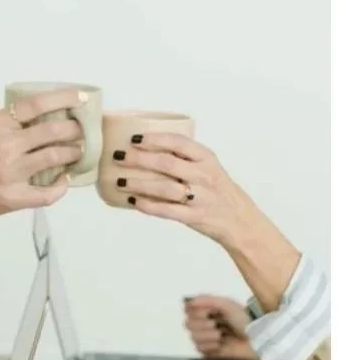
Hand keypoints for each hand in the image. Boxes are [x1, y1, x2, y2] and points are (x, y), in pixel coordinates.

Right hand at [0, 89, 85, 222]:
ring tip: (78, 152)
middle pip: (53, 130)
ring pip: (55, 157)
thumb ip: (6, 126)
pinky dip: (61, 187)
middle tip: (81, 130)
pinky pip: (48, 193)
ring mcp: (11, 173)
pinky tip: (64, 181)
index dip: (63, 99)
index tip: (80, 98)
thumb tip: (37, 120)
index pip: (37, 104)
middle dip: (74, 129)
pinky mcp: (14, 197)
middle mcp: (6, 146)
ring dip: (73, 153)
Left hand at [112, 133, 259, 246]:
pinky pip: (167, 210)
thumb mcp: (209, 167)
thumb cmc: (218, 191)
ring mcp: (200, 197)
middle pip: (166, 163)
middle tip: (119, 156)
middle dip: (139, 159)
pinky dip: (148, 206)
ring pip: (163, 188)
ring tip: (120, 181)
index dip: (155, 139)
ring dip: (139, 183)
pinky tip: (133, 201)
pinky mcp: (194, 217)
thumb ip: (185, 158)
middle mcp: (204, 176)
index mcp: (207, 159)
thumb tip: (147, 148)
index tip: (134, 138)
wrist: (241, 221)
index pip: (179, 143)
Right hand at [184, 295, 256, 359]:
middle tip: (216, 324)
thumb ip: (207, 300)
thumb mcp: (227, 305)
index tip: (208, 312)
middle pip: (188, 323)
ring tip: (221, 335)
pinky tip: (220, 344)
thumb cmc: (245, 320)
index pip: (188, 309)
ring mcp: (206, 337)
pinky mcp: (209, 351)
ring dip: (208, 336)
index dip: (195, 311)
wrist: (257, 339)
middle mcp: (204, 322)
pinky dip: (210, 346)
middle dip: (203, 324)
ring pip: (193, 336)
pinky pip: (199, 348)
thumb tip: (190, 301)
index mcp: (207, 309)